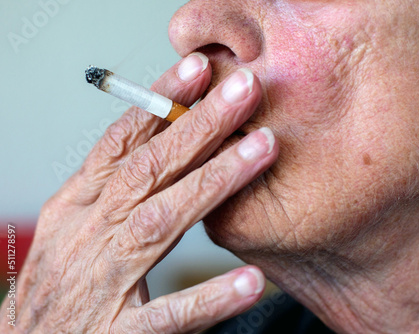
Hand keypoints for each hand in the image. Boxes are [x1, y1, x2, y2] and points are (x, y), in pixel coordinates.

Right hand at [1, 53, 277, 332]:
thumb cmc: (59, 287)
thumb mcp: (74, 225)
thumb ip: (114, 187)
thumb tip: (160, 138)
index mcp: (77, 208)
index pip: (120, 143)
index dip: (160, 102)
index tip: (199, 69)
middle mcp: (87, 236)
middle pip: (148, 169)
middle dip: (200, 125)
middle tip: (245, 90)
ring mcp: (101, 285)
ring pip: (160, 223)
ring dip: (214, 183)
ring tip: (261, 150)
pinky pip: (168, 316)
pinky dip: (208, 297)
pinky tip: (249, 281)